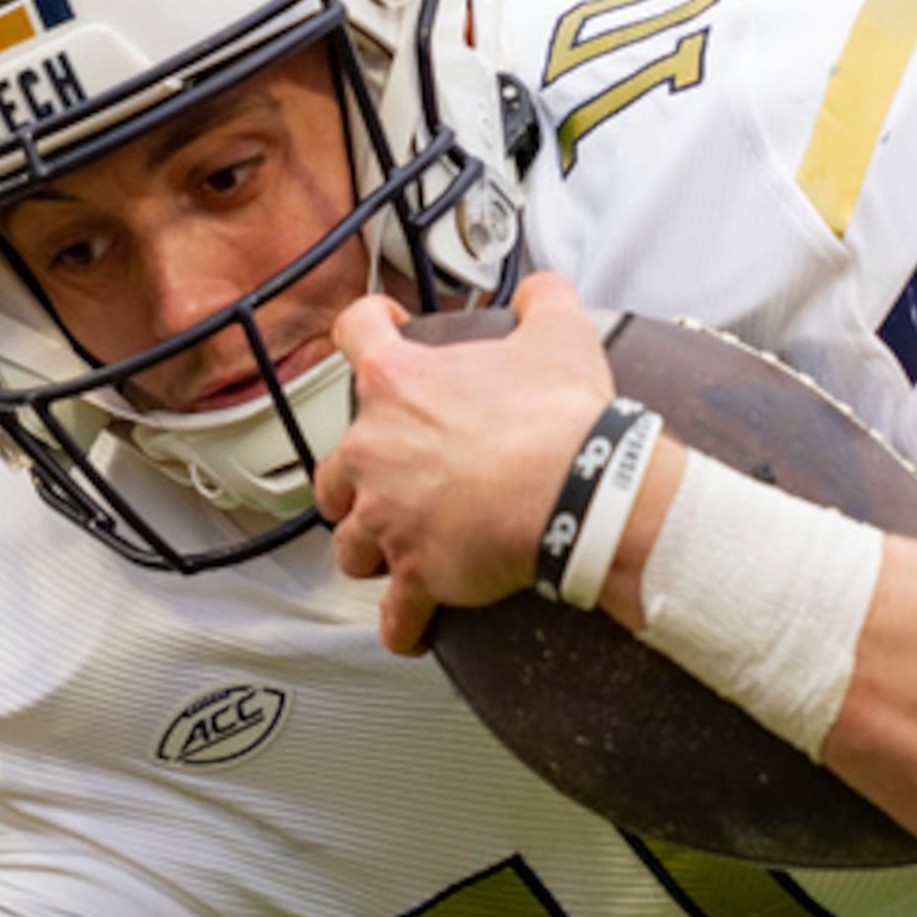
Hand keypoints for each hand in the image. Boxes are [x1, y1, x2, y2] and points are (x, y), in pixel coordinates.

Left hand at [319, 274, 617, 655]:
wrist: (582, 493)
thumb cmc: (563, 420)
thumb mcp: (561, 334)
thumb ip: (543, 299)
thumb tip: (541, 289)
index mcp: (399, 383)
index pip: (354, 334)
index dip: (368, 325)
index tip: (378, 329)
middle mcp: (376, 449)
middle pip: (333, 466)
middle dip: (354, 479)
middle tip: (386, 479)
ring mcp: (390, 516)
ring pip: (349, 542)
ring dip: (368, 548)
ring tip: (393, 552)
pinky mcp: (417, 573)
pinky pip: (395, 612)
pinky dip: (401, 624)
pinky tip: (407, 627)